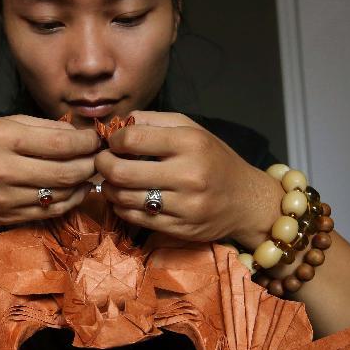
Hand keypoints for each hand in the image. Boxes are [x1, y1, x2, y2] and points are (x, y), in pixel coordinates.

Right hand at [0, 114, 99, 225]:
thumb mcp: (0, 124)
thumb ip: (41, 127)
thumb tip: (80, 132)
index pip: (58, 143)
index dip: (85, 142)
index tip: (96, 138)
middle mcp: (0, 170)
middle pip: (64, 172)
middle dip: (90, 164)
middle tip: (99, 156)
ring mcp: (4, 198)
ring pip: (60, 194)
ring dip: (83, 183)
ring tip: (90, 171)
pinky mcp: (8, 218)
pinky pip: (50, 211)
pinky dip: (69, 200)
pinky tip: (76, 189)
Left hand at [94, 111, 280, 245]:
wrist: (247, 201)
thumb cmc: (214, 159)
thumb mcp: (191, 129)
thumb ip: (154, 121)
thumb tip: (117, 122)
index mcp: (190, 143)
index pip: (132, 138)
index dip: (113, 140)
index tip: (113, 142)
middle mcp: (188, 175)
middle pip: (121, 172)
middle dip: (102, 165)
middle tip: (102, 161)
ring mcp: (184, 206)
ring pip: (124, 198)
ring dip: (109, 188)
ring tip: (112, 180)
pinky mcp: (179, 228)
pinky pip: (135, 218)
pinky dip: (121, 206)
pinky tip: (124, 197)